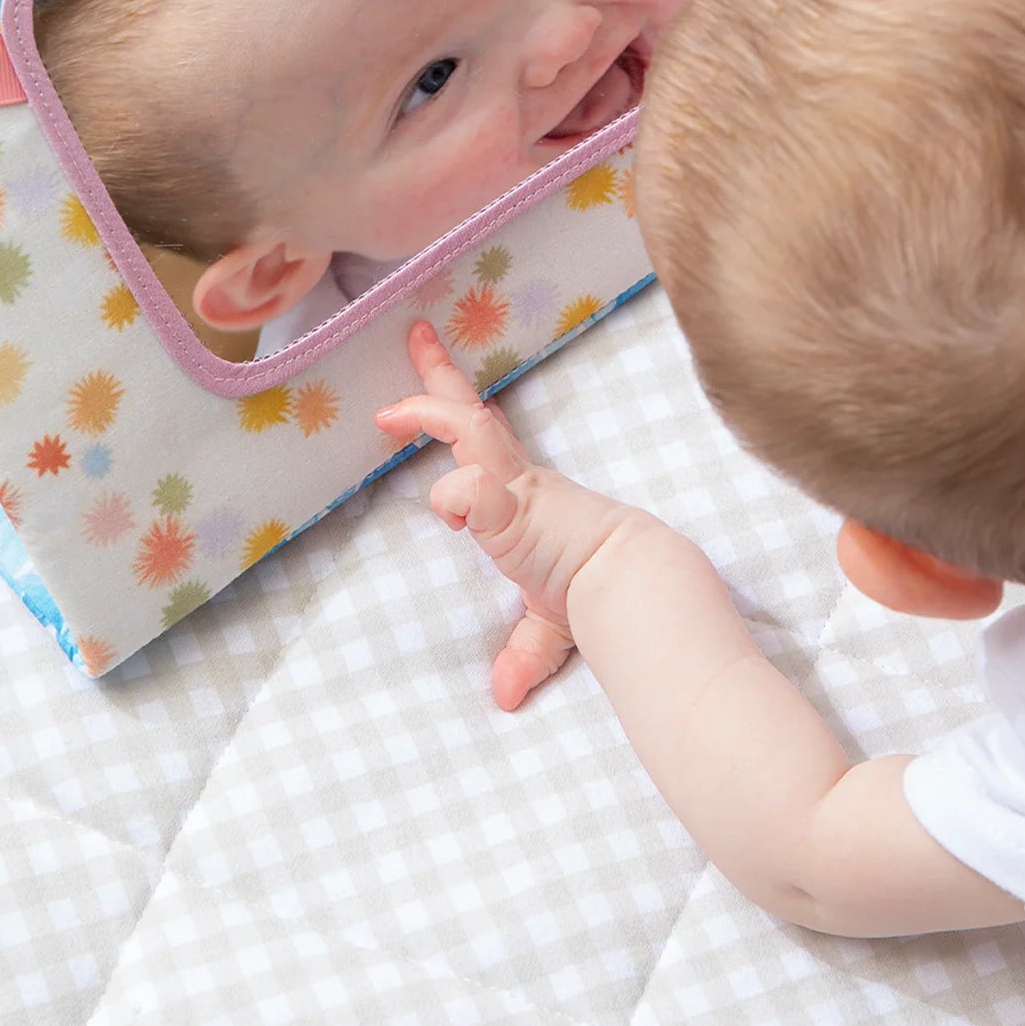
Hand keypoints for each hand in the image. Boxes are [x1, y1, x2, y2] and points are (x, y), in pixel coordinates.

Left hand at [375, 320, 635, 709]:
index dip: (452, 410)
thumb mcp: (549, 623)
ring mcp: (515, 486)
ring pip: (467, 430)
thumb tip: (504, 695)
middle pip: (469, 412)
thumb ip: (523, 650)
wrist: (634, 583)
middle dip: (436, 373)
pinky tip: (452, 511)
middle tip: (413, 330)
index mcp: (522, 494)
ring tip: (390, 414)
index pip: (483, 439)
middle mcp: (517, 479)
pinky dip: (454, 497)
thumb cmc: (599, 591)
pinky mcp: (513, 506)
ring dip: (429, 413)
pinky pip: (470, 488)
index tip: (426, 384)